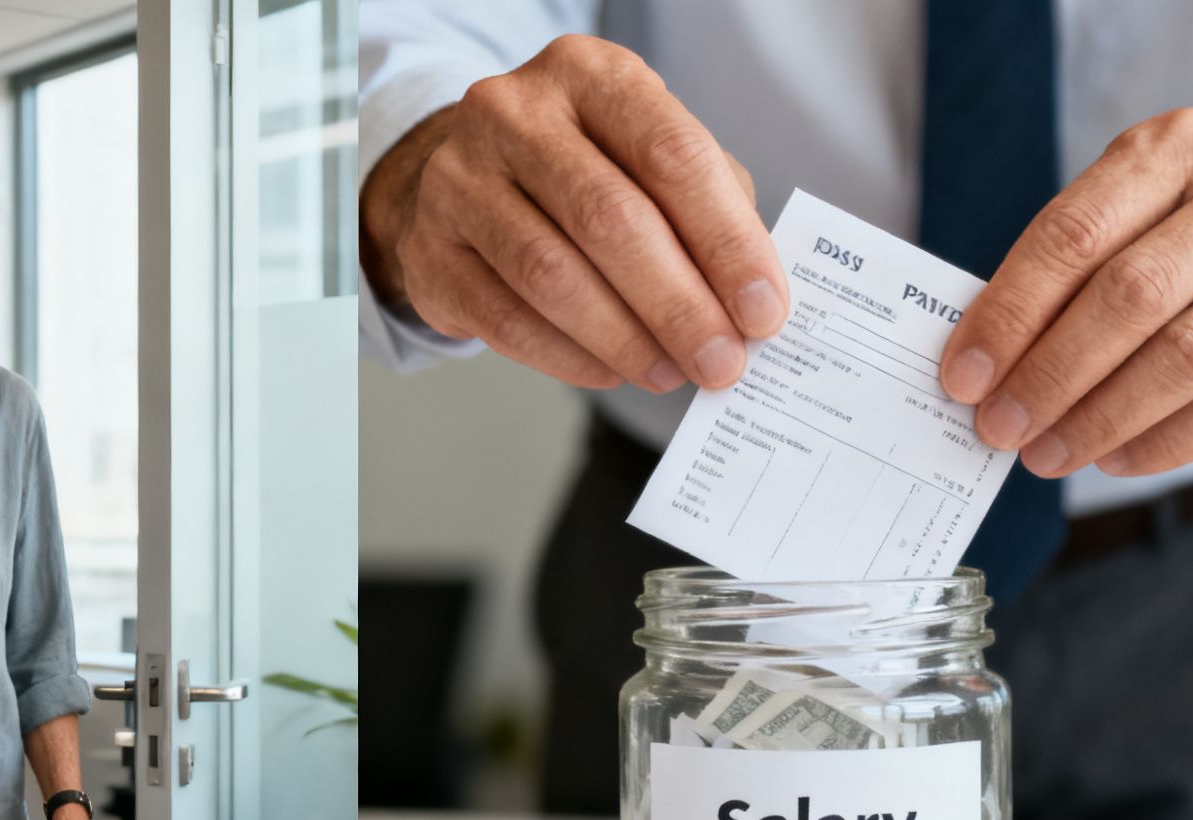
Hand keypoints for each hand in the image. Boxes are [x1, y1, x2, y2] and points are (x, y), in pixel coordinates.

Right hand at [360, 34, 788, 392]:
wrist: (468, 186)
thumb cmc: (581, 173)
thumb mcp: (647, 159)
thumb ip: (708, 210)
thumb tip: (750, 302)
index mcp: (589, 74)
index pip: (671, 155)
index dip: (727, 241)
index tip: (764, 312)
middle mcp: (514, 112)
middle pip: (610, 218)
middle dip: (679, 303)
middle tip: (722, 362)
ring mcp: (459, 179)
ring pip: (551, 274)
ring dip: (624, 338)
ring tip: (669, 372)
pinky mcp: (428, 248)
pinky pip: (505, 318)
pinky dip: (568, 357)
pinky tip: (610, 371)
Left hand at [944, 108, 1192, 477]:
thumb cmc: (1185, 239)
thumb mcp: (1126, 218)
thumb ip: (1059, 273)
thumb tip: (980, 364)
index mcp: (1175, 149)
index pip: (1073, 235)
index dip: (1009, 313)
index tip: (963, 377)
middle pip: (1128, 297)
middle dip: (1049, 375)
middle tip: (999, 427)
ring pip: (1184, 357)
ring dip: (1099, 419)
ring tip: (1045, 454)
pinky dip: (1164, 443)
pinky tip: (1113, 459)